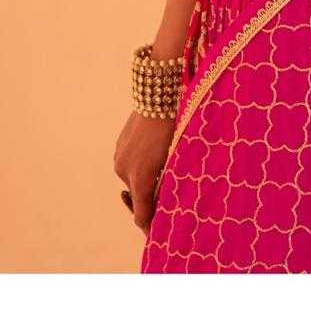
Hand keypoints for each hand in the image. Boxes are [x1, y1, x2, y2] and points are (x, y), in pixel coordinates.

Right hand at [113, 110, 175, 235]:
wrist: (159, 95)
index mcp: (141, 179)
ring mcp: (119, 158)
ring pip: (133, 177)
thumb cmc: (175, 127)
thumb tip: (165, 200)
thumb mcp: (176, 156)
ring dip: (146, 175)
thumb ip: (169, 182)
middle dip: (152, 195)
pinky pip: (129, 162)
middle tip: (169, 185)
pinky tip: (153, 147)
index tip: (159, 231)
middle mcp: (125, 171)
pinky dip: (139, 162)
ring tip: (163, 157)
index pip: (142, 216)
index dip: (151, 226)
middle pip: (139, 195)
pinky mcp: (118, 147)